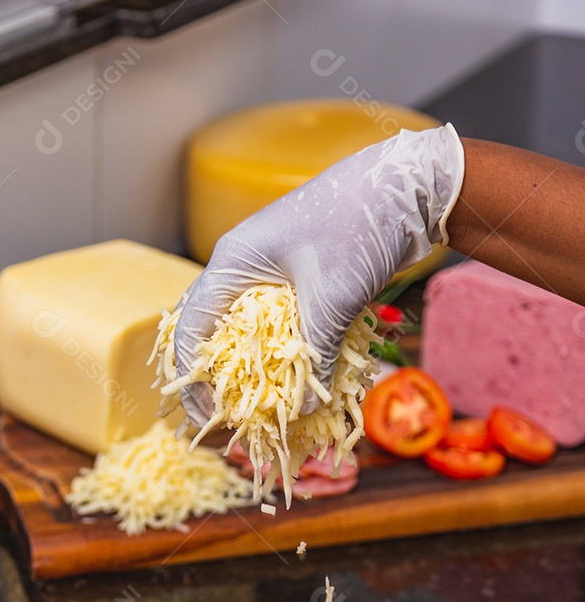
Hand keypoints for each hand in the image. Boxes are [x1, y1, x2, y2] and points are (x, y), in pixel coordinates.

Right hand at [174, 124, 463, 426]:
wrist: (409, 185)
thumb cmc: (362, 227)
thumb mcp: (334, 299)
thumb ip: (314, 356)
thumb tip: (303, 408)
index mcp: (233, 260)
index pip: (191, 326)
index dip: (192, 377)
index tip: (209, 416)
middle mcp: (242, 264)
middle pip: (209, 328)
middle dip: (216, 377)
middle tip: (229, 416)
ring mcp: (268, 268)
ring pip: (242, 328)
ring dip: (250, 367)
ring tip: (259, 404)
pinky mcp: (295, 274)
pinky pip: (274, 323)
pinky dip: (279, 352)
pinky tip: (293, 378)